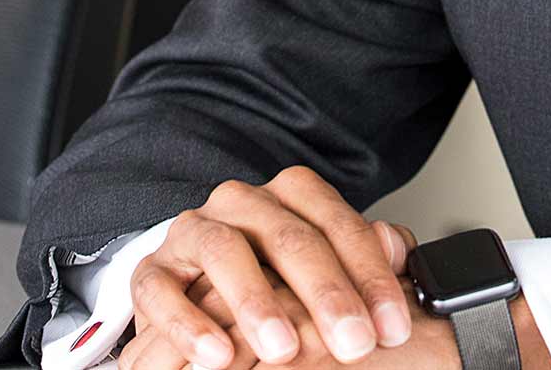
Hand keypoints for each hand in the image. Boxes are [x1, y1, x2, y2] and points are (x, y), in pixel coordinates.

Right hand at [127, 166, 419, 368]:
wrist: (201, 291)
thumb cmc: (280, 280)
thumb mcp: (329, 267)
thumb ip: (366, 255)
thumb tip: (397, 246)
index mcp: (291, 196)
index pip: (337, 223)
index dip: (371, 275)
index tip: (394, 326)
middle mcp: (242, 204)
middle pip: (288, 236)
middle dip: (327, 294)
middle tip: (354, 343)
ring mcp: (194, 232)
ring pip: (224, 251)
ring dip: (256, 302)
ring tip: (284, 348)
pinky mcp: (153, 271)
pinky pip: (161, 289)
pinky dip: (189, 324)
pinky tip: (218, 357)